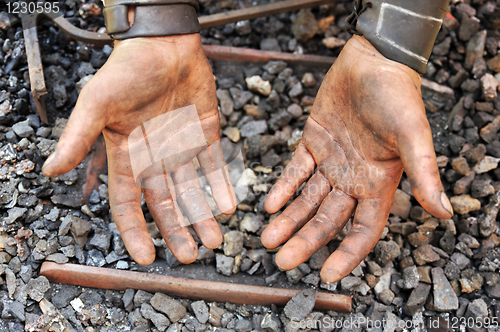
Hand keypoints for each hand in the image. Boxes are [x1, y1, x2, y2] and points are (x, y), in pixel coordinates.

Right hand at [42, 34, 235, 264]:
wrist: (165, 44)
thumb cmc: (127, 70)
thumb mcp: (98, 103)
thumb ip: (78, 136)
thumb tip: (49, 170)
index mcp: (127, 157)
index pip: (128, 203)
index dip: (135, 231)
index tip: (147, 258)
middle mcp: (155, 159)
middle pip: (166, 204)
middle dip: (178, 231)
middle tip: (192, 256)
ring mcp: (182, 149)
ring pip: (193, 191)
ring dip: (204, 216)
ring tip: (216, 240)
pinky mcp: (205, 136)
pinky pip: (214, 167)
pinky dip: (222, 187)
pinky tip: (229, 206)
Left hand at [261, 35, 452, 282]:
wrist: (373, 59)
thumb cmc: (398, 94)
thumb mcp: (413, 134)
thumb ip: (424, 172)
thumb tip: (444, 213)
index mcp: (379, 183)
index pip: (364, 229)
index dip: (347, 253)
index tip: (327, 275)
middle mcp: (353, 178)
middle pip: (328, 220)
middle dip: (305, 241)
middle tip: (282, 261)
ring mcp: (332, 162)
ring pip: (307, 199)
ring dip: (288, 219)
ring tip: (267, 239)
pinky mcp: (313, 142)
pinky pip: (296, 170)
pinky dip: (283, 186)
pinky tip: (270, 203)